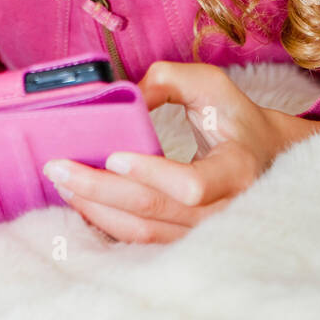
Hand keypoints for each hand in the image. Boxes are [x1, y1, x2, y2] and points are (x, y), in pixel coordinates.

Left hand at [42, 60, 319, 244]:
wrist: (262, 157)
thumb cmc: (233, 118)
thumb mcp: (211, 85)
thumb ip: (168, 80)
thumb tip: (125, 96)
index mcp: (236, 170)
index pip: (192, 186)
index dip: (151, 174)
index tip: (112, 156)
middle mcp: (224, 210)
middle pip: (155, 211)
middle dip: (99, 191)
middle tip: (57, 168)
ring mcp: (203, 232)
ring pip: (143, 232)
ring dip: (96, 209)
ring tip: (61, 183)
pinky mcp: (184, 239)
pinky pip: (140, 239)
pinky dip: (106, 222)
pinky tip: (81, 202)